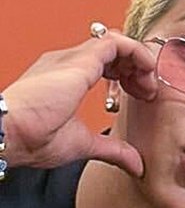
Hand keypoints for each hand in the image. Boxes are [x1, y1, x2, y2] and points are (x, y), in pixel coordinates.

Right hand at [2, 29, 155, 175]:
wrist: (9, 134)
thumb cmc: (31, 139)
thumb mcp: (82, 144)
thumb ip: (112, 150)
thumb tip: (136, 164)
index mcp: (65, 78)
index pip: (104, 63)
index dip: (127, 75)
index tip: (140, 96)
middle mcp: (68, 63)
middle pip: (112, 50)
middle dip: (136, 68)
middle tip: (147, 92)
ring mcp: (73, 58)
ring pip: (116, 42)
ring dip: (139, 61)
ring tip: (147, 86)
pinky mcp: (80, 60)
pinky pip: (117, 42)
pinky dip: (137, 53)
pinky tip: (145, 73)